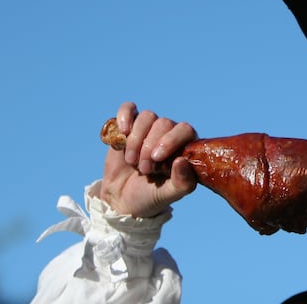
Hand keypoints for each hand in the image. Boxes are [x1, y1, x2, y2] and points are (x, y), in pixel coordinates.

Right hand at [100, 102, 197, 217]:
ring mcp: (148, 129)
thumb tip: (182, 161)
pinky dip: (124, 116)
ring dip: (136, 140)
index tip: (157, 158)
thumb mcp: (168, 195)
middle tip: (144, 169)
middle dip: (149, 146)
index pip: (185, 130)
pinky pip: (129, 108)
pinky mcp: (128, 127)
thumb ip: (182, 183)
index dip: (170, 140)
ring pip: (147, 116)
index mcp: (185, 147)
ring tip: (131, 161)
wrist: (122, 199)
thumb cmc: (151, 196)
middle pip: (163, 123)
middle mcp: (169, 134)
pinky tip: (122, 131)